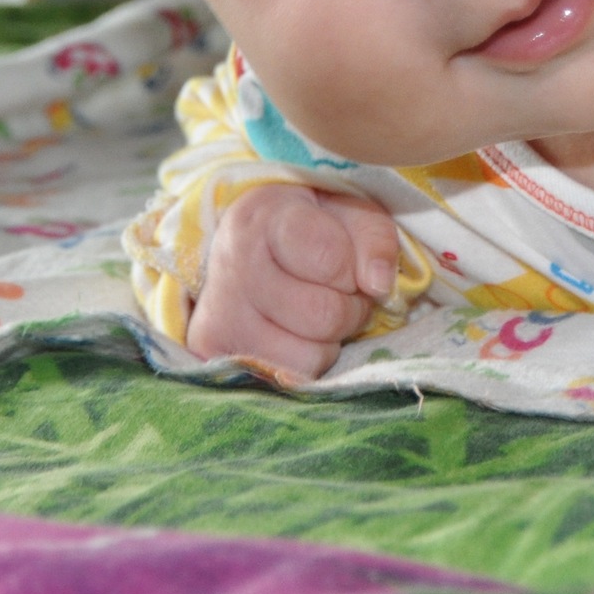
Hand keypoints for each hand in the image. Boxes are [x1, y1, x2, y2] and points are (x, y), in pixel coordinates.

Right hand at [187, 185, 402, 380]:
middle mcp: (234, 267)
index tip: (344, 261)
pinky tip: (291, 334)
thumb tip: (379, 285)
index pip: (330, 259)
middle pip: (324, 316)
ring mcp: (220, 314)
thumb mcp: (350, 212)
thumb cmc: (310, 226)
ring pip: (308, 358)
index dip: (351, 268)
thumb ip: (375, 238)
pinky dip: (303, 363)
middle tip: (338, 293)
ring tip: (313, 313)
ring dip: (326, 341)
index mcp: (265, 220)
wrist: (248, 245)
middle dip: (347, 309)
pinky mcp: (215, 352)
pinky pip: (286, 380)